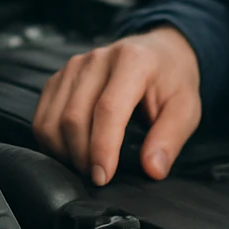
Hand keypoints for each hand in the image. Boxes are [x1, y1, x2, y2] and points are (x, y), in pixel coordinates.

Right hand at [32, 26, 201, 185]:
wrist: (159, 51)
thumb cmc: (171, 80)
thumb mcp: (186, 108)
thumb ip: (170, 138)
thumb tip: (153, 169)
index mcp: (132, 61)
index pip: (108, 109)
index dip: (102, 148)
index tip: (104, 177)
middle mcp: (97, 59)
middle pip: (74, 117)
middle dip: (83, 156)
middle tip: (99, 177)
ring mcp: (73, 66)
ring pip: (52, 119)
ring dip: (65, 152)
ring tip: (87, 165)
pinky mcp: (59, 78)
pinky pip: (42, 117)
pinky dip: (51, 142)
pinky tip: (72, 152)